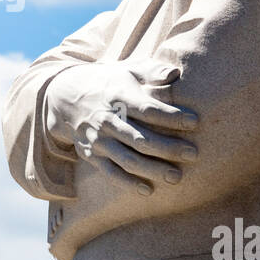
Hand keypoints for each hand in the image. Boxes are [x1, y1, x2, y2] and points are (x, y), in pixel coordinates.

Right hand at [43, 63, 197, 195]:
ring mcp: (99, 140)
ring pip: (127, 159)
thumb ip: (152, 71)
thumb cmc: (109, 82)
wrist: (65, 97)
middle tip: (193, 154)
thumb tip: (175, 73)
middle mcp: (107, 120)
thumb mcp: (128, 69)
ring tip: (176, 177)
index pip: (148, 110)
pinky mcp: (92, 155)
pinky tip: (148, 190)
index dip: (172, 117)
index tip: (195, 122)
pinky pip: (110, 172)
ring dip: (152, 169)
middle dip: (168, 148)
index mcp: (119, 97)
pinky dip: (128, 183)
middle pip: (141, 138)